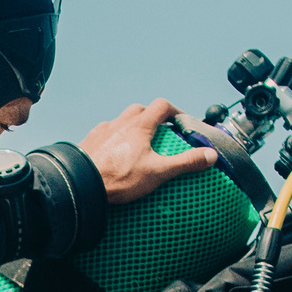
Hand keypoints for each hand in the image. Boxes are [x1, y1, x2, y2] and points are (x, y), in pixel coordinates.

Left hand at [80, 98, 220, 204]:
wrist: (81, 185)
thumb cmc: (118, 177)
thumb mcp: (158, 172)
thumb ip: (185, 163)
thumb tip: (210, 155)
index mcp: (139, 125)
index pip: (162, 106)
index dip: (175, 111)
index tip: (181, 121)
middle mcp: (119, 123)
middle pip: (140, 110)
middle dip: (152, 117)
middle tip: (160, 131)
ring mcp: (102, 131)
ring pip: (120, 121)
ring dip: (131, 127)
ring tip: (137, 144)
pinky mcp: (89, 142)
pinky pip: (104, 134)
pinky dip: (113, 139)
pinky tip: (114, 154)